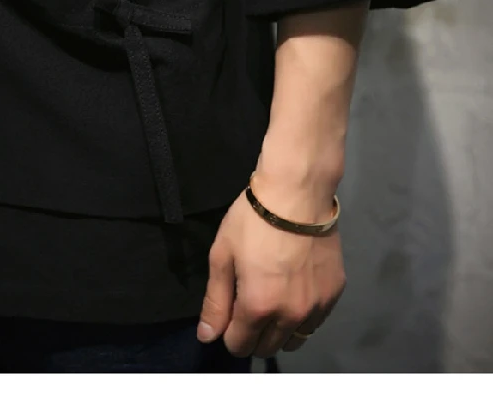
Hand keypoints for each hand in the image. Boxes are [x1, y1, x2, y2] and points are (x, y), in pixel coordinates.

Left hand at [197, 171, 345, 357]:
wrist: (298, 193)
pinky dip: (301, 317)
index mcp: (258, 307)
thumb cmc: (252, 221)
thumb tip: (207, 336)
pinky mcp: (335, 293)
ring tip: (270, 301)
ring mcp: (317, 306)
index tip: (228, 315)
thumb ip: (215, 301)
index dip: (228, 334)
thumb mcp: (222, 257)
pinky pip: (315, 321)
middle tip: (246, 306)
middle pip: (267, 348)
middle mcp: (291, 315)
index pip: (240, 345)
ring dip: (278, 331)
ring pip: (294, 340)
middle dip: (252, 336)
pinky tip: (292, 291)